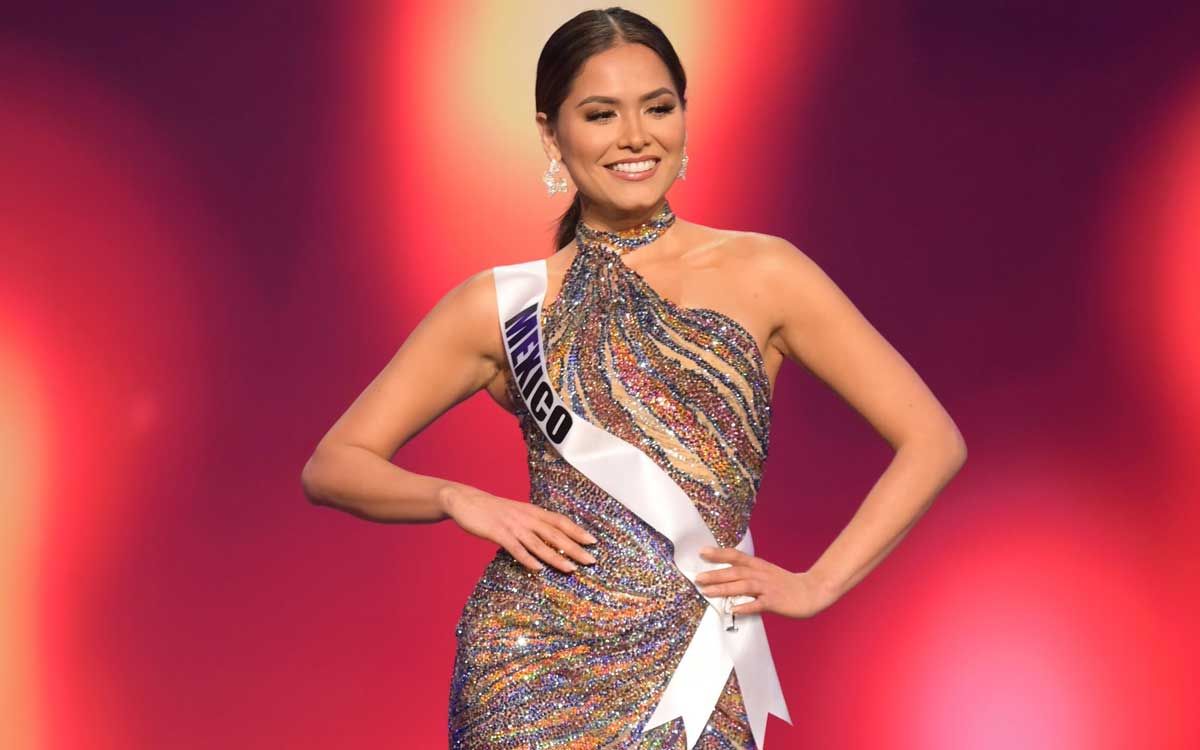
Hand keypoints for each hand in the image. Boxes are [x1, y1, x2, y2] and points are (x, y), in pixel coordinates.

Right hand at [443, 485, 597, 573]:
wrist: (466, 501)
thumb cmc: (493, 510)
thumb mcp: (517, 513)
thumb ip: (532, 524)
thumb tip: (549, 539)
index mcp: (532, 511)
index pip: (560, 521)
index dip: (577, 531)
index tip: (593, 541)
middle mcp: (526, 517)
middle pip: (555, 534)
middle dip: (574, 548)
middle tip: (591, 560)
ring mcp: (513, 526)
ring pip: (539, 543)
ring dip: (556, 557)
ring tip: (570, 569)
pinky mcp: (498, 533)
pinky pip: (516, 548)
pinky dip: (528, 559)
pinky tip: (538, 569)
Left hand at [695, 546, 833, 618]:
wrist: (812, 591)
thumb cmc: (786, 583)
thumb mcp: (767, 572)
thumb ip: (749, 572)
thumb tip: (727, 575)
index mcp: (758, 566)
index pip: (736, 556)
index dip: (719, 553)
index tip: (702, 552)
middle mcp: (761, 574)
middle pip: (735, 572)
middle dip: (715, 574)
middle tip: (698, 578)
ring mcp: (767, 588)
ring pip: (743, 586)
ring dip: (724, 588)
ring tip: (708, 591)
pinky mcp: (774, 602)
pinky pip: (757, 604)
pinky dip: (745, 606)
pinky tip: (733, 609)